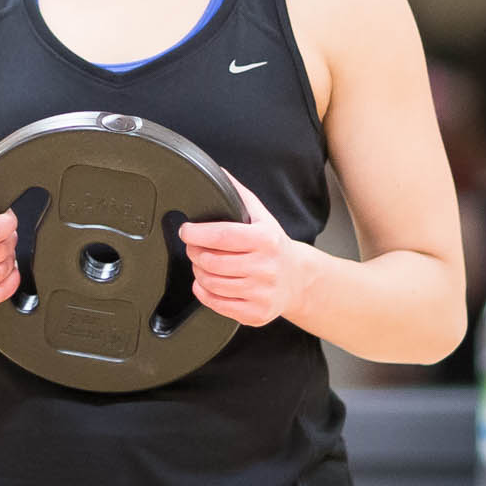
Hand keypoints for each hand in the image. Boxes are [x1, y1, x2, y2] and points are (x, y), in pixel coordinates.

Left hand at [177, 171, 307, 326]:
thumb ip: (239, 195)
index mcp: (266, 239)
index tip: (186, 230)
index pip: (222, 235)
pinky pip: (216, 304)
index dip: (196, 233)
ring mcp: (261, 292)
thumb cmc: (274, 246)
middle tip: (194, 247)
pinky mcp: (256, 313)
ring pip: (211, 283)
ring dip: (198, 272)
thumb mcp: (262, 216)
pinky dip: (204, 292)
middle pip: (211, 261)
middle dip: (194, 252)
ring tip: (202, 264)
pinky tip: (207, 283)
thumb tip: (218, 172)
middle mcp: (265, 267)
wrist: (299, 279)